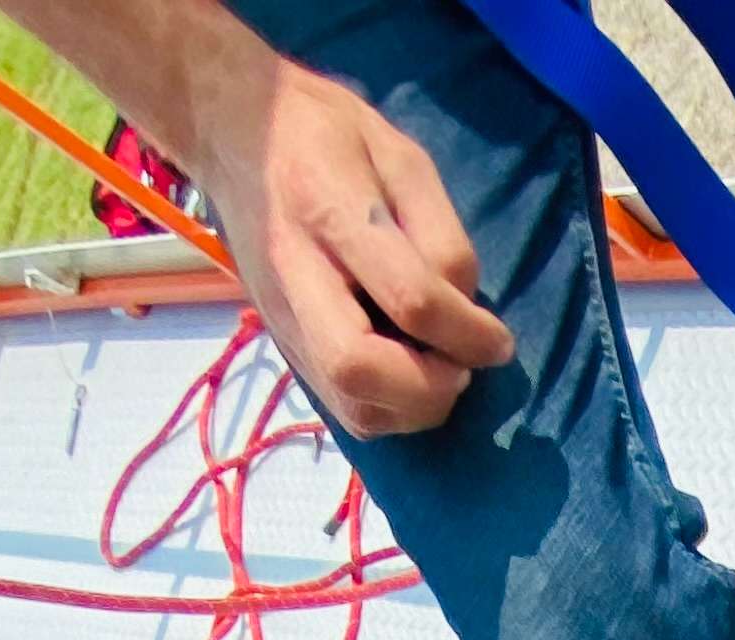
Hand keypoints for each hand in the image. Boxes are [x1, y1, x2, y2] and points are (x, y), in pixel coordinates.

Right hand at [183, 33, 508, 437]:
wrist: (235, 134)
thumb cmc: (328, 136)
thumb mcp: (401, 158)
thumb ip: (441, 234)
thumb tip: (468, 314)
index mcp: (327, 207)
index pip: (409, 298)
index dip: (467, 334)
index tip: (498, 341)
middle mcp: (294, 274)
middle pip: (358, 370)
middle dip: (429, 389)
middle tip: (460, 365)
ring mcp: (282, 319)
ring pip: (352, 408)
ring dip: (414, 408)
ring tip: (439, 370)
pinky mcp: (284, 345)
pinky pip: (345, 409)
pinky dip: (391, 409)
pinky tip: (410, 376)